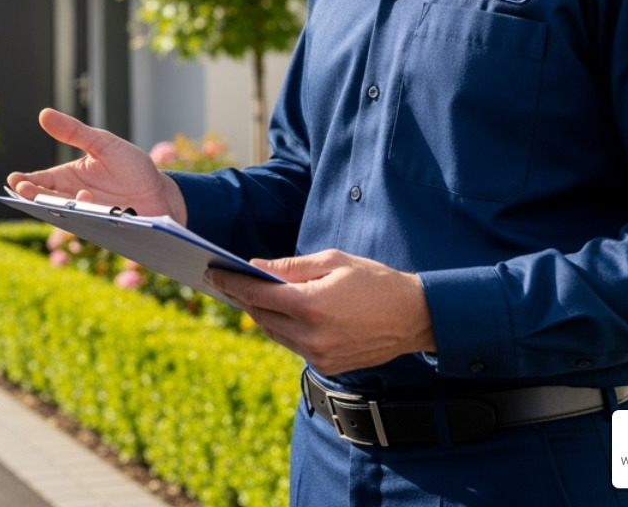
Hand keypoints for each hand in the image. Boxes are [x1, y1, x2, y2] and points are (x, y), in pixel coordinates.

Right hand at [7, 109, 187, 222]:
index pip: (39, 181)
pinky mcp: (104, 231)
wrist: (160, 192)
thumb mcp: (102, 143)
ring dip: (67, 209)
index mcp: (67, 178)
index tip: (15, 180)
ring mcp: (87, 217)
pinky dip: (92, 219)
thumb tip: (44, 114)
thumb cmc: (129, 167)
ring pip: (67, 217)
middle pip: (46, 201)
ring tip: (77, 195)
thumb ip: (74, 132)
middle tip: (26, 192)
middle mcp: (73, 200)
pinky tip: (96, 209)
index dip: (24, 182)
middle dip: (35, 197)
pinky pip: (92, 229)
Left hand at [206, 250, 434, 374]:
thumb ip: (291, 267)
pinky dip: (283, 329)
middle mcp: (311, 335)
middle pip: (261, 316)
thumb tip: (256, 267)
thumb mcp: (333, 261)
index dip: (232, 283)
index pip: (258, 294)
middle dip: (243, 298)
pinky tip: (280, 313)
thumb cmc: (374, 281)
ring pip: (274, 333)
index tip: (214, 273)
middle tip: (226, 281)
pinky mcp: (326, 366)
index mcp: (311, 305)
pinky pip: (293, 345)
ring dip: (261, 314)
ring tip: (248, 295)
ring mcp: (318, 355)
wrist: (413, 317)